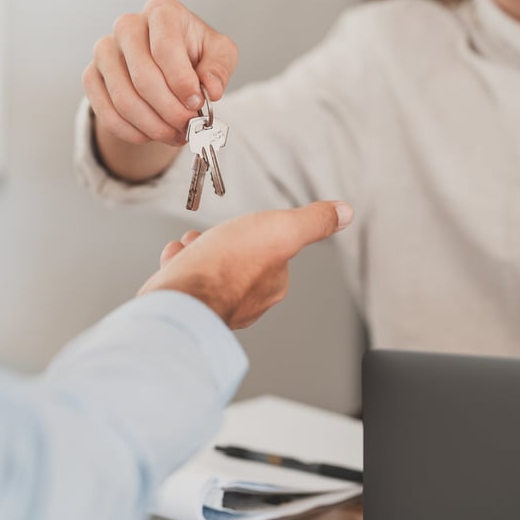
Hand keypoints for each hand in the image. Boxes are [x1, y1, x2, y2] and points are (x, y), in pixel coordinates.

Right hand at [83, 0, 238, 146]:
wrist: (164, 65)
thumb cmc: (193, 53)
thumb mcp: (218, 54)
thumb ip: (218, 68)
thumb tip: (212, 90)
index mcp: (161, 11)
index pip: (164, 47)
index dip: (181, 81)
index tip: (196, 103)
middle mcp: (127, 26)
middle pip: (143, 77)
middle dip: (169, 110)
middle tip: (187, 127)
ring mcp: (104, 51)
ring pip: (124, 100)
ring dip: (153, 126)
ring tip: (174, 134)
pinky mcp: (91, 75)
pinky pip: (106, 114)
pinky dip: (132, 132)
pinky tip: (151, 135)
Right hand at [140, 201, 353, 328]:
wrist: (180, 297)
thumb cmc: (226, 265)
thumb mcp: (281, 230)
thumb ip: (313, 222)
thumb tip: (344, 213)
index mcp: (271, 285)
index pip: (270, 252)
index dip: (255, 233)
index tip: (243, 228)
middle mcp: (245, 300)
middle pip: (236, 260)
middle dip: (222, 243)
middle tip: (213, 235)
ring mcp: (214, 304)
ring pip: (208, 270)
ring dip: (198, 251)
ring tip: (191, 243)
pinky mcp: (186, 307)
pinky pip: (185, 281)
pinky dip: (179, 265)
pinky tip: (175, 257)